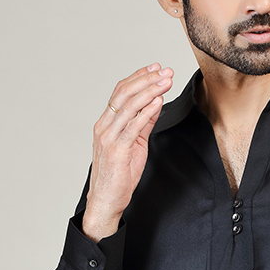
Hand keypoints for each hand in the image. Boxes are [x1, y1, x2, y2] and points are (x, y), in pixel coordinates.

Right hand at [82, 64, 173, 240]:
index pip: (120, 91)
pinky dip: (146, 111)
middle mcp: (104, 126)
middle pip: (124, 93)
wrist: (106, 201)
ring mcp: (109, 137)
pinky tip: (158, 101)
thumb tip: (155, 104)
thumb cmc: (118, 176)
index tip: (155, 68)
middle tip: (165, 71)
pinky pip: (134, 126)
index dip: (138, 77)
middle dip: (147, 79)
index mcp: (105, 123)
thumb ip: (143, 124)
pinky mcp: (117, 150)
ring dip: (150, 90)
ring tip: (166, 81)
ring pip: (129, 106)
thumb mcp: (134, 145)